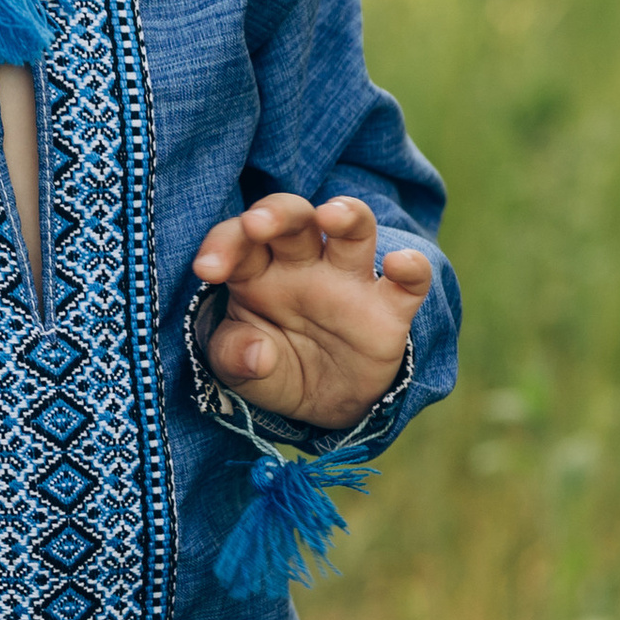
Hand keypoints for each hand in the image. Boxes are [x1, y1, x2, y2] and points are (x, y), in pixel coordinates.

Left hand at [192, 194, 432, 433]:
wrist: (323, 406)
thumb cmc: (272, 369)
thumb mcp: (239, 371)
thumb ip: (235, 356)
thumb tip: (256, 353)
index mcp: (257, 272)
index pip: (238, 240)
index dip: (223, 245)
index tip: (207, 269)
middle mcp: (303, 265)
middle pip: (293, 217)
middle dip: (276, 213)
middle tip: (257, 225)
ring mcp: (348, 282)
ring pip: (353, 229)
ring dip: (346, 214)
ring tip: (331, 216)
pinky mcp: (388, 309)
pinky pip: (409, 281)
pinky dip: (412, 267)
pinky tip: (399, 265)